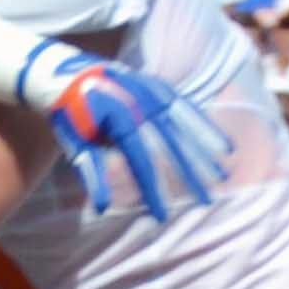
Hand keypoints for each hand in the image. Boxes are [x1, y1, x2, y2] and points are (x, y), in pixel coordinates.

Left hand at [18, 41, 230, 220]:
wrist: (66, 73)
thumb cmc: (69, 115)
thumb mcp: (75, 144)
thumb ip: (92, 173)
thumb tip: (103, 208)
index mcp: (120, 119)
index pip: (142, 162)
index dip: (152, 190)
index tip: (162, 215)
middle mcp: (142, 104)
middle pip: (171, 147)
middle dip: (189, 176)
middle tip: (206, 201)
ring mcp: (154, 92)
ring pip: (186, 128)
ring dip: (205, 154)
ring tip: (221, 176)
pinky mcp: (161, 87)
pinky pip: (187, 110)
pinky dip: (205, 128)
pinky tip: (222, 146)